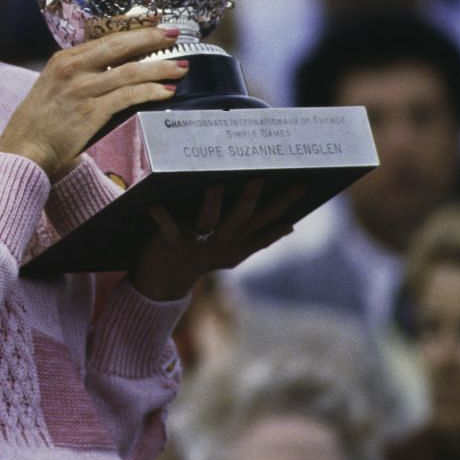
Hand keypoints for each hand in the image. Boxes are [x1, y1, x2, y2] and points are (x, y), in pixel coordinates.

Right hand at [0, 26, 187, 177]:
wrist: (24, 149)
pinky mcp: (92, 111)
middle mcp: (73, 69)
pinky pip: (128, 96)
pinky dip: (150, 91)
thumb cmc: (38, 123)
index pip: (106, 39)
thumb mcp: (54, 86)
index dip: (134, 33)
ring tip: (180, 67)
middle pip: (120, 46)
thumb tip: (112, 71)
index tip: (154, 29)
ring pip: (130, 71)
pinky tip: (166, 91)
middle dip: (151, 39)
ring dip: (159, 67)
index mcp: (64, 60)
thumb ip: (80, 75)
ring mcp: (83, 89)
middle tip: (173, 36)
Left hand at [129, 179, 300, 301]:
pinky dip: (162, 216)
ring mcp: (198, 241)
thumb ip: (261, 238)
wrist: (165, 280)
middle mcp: (222, 242)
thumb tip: (291, 225)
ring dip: (212, 204)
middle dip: (252, 200)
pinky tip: (154, 205)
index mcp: (239, 243)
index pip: (268, 222)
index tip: (305, 184)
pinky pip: (167, 227)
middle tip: (260, 178)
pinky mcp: (172, 241)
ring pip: (209, 220)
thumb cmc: (202, 255)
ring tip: (215, 187)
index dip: (286, 204)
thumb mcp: (236, 250)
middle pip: (242, 219)